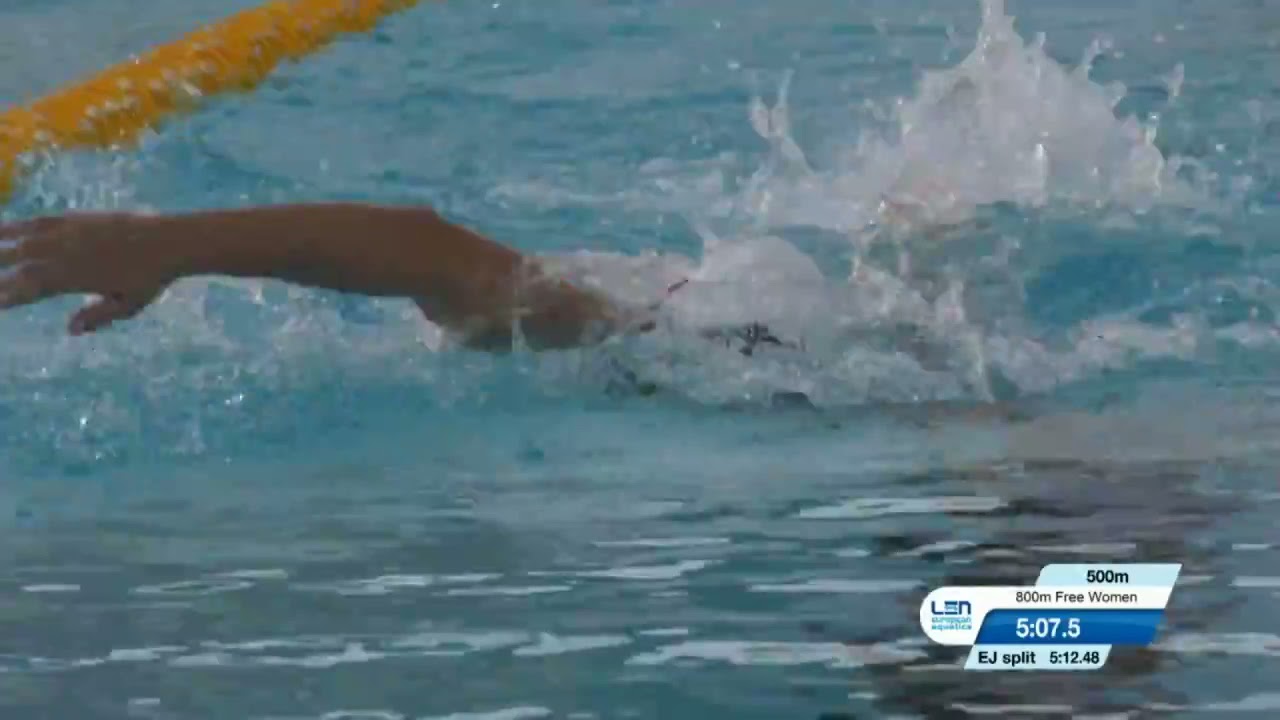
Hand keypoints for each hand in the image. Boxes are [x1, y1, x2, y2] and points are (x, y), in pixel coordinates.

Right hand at [0, 212, 172, 334]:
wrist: (168, 241)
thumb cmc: (150, 278)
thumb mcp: (127, 305)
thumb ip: (97, 317)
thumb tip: (70, 330)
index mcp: (74, 278)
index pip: (32, 288)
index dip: (9, 295)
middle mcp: (65, 254)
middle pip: (20, 264)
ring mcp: (68, 233)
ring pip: (24, 240)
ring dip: (1, 246)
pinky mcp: (76, 218)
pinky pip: (40, 221)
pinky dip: (18, 225)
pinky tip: (4, 228)